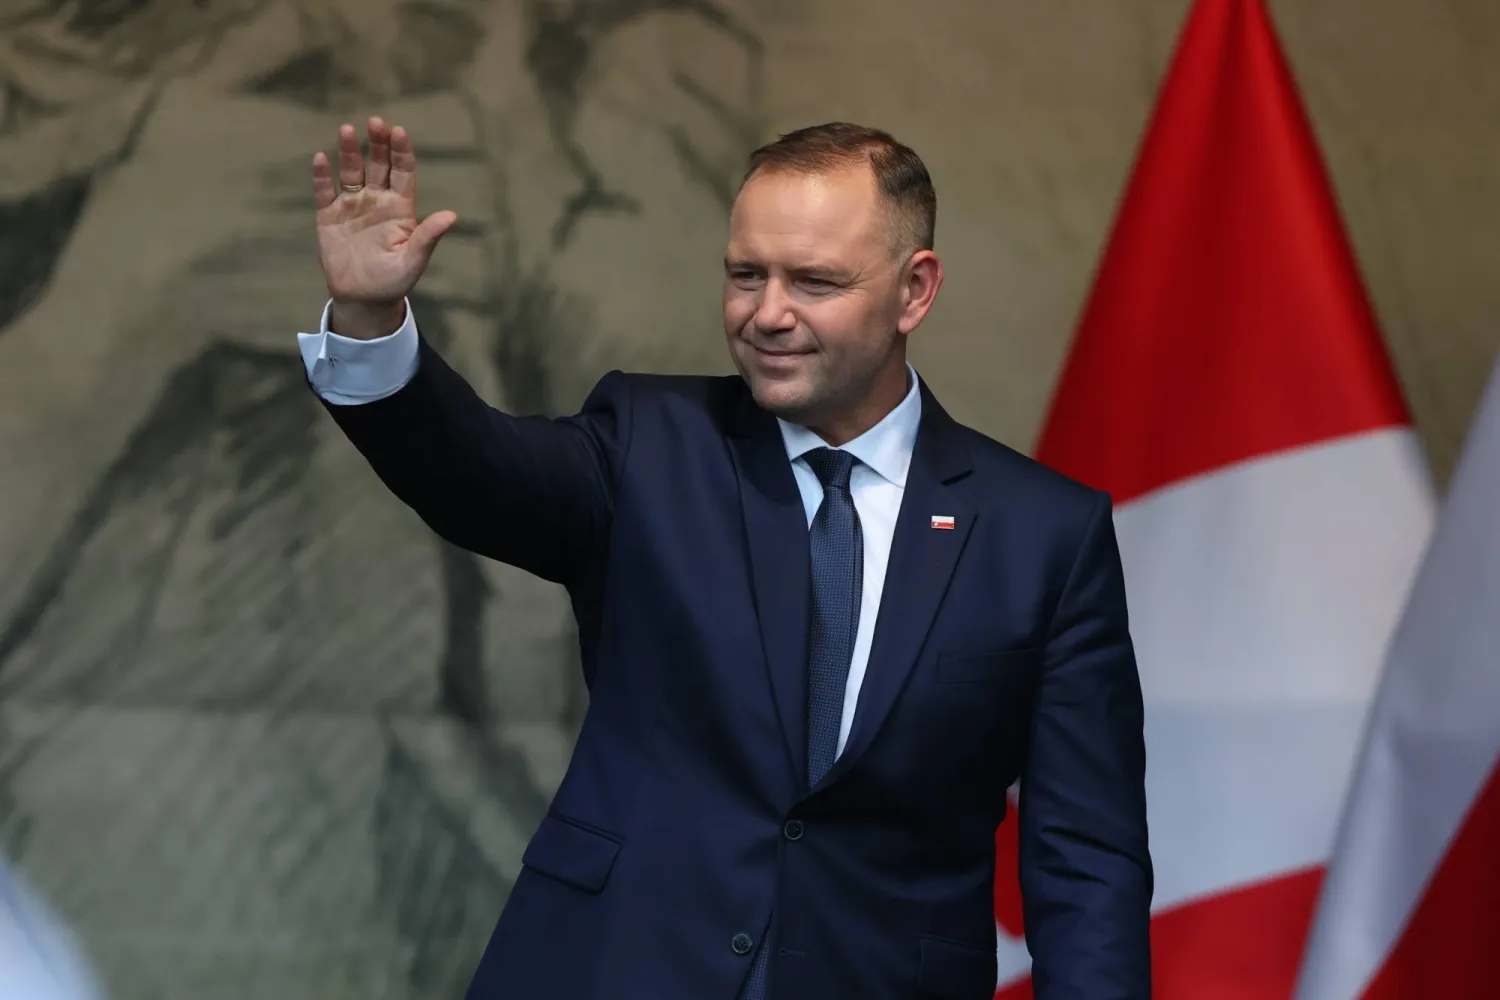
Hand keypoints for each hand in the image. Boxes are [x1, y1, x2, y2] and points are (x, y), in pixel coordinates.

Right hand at [311, 117, 456, 338]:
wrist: (363, 298)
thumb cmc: (393, 281)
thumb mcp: (413, 261)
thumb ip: (428, 237)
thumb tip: (452, 216)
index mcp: (400, 208)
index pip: (403, 172)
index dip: (401, 152)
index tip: (399, 132)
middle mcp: (377, 200)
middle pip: (378, 164)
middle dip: (377, 143)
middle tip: (376, 122)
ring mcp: (352, 205)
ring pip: (351, 171)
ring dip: (348, 151)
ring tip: (347, 130)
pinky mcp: (329, 215)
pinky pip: (324, 191)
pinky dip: (321, 176)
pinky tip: (320, 159)